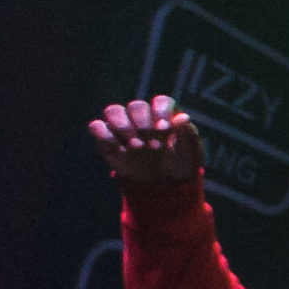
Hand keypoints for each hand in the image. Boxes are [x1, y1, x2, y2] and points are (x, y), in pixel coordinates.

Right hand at [90, 94, 205, 187]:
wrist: (162, 187)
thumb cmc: (179, 166)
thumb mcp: (190, 154)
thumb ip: (188, 135)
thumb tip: (182, 118)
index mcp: (166, 115)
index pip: (162, 101)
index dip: (161, 112)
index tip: (164, 129)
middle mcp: (143, 117)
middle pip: (137, 106)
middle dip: (144, 124)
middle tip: (153, 146)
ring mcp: (123, 126)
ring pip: (113, 110)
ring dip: (123, 126)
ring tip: (136, 146)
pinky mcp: (106, 139)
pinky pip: (97, 126)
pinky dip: (104, 134)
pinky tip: (119, 149)